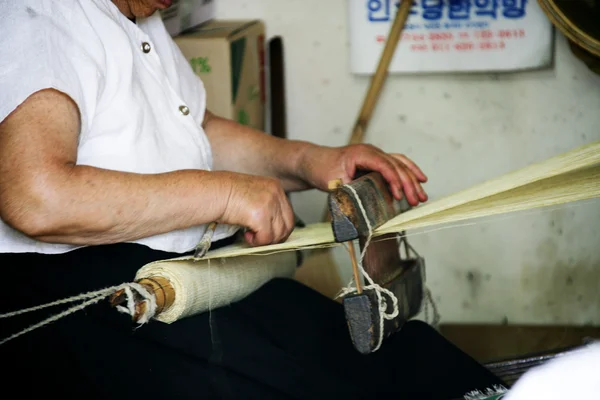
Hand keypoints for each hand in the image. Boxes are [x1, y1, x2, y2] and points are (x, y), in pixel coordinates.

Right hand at [219, 172, 294, 245]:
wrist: (211, 191)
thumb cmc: (225, 193)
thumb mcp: (253, 193)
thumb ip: (266, 205)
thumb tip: (274, 226)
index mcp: (275, 186)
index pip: (288, 213)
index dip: (279, 228)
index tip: (268, 233)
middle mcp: (275, 193)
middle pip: (288, 225)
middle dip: (275, 237)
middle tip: (261, 239)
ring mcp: (269, 203)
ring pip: (278, 233)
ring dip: (265, 240)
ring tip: (251, 236)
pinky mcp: (260, 215)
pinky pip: (266, 238)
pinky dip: (257, 241)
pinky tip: (246, 236)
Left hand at [299, 144, 427, 205]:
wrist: (312, 161)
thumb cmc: (321, 170)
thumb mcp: (333, 183)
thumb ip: (349, 192)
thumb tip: (364, 208)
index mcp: (361, 154)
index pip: (384, 165)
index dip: (394, 180)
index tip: (399, 196)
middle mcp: (371, 152)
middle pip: (396, 165)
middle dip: (408, 184)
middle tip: (416, 201)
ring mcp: (374, 155)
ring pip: (400, 164)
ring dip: (412, 179)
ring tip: (422, 196)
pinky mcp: (375, 162)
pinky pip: (396, 164)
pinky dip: (408, 172)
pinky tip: (420, 180)